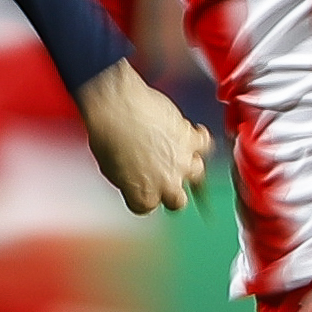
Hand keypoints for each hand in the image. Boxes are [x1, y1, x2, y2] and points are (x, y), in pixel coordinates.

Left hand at [75, 59, 212, 214]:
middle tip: (163, 178)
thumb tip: (135, 178)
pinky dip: (199, 139)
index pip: (147, 206)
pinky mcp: (190, 139)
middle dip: (171, 191)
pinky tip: (192, 134)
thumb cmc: (107, 134)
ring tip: (177, 154)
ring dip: (188, 166)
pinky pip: (205, 144)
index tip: (140, 186)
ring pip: (197, 173)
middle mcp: (166, 185)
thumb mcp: (109, 168)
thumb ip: (128, 181)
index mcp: (143, 197)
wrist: (117, 106)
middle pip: (177, 201)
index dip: (143, 194)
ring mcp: (182, 163)